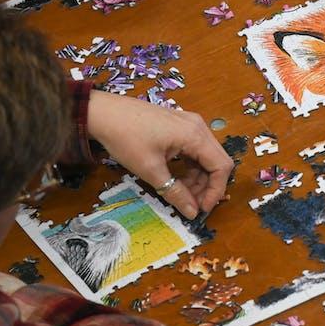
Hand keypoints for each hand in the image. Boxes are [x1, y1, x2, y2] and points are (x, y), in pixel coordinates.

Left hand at [86, 91, 233, 219]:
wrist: (102, 112)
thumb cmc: (126, 139)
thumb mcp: (150, 170)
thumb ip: (175, 193)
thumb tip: (192, 213)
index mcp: (195, 135)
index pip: (222, 166)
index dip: (216, 191)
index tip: (202, 209)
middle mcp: (198, 127)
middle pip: (216, 161)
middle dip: (206, 186)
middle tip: (190, 204)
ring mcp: (190, 123)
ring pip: (205, 156)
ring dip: (197, 178)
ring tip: (180, 192)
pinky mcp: (180, 125)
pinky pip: (194, 149)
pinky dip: (189, 166)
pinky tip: (176, 177)